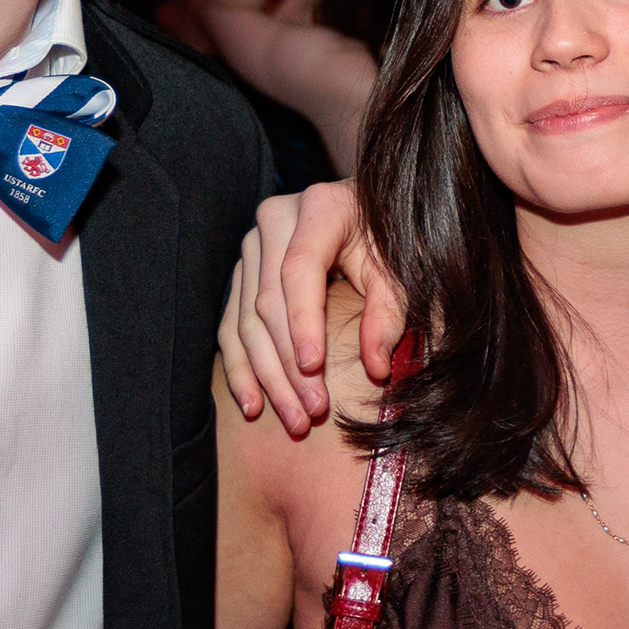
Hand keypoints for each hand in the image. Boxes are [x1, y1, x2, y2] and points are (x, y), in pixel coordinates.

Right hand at [219, 181, 402, 434]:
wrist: (367, 212)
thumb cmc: (387, 240)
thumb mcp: (398, 269)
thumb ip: (388, 313)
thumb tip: (376, 367)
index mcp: (318, 208)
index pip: (298, 270)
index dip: (303, 322)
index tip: (314, 368)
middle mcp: (274, 222)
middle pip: (269, 302)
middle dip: (289, 364)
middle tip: (312, 411)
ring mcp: (251, 247)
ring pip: (246, 321)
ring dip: (267, 377)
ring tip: (293, 420)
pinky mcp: (242, 272)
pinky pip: (231, 325)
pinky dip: (241, 368)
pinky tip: (253, 404)